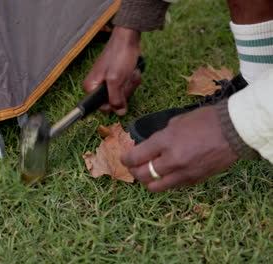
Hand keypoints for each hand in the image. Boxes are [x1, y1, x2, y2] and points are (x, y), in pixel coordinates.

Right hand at [84, 27, 141, 114]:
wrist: (128, 38)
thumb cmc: (120, 55)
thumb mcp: (117, 81)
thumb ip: (116, 99)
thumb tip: (119, 113)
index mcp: (91, 87)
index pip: (104, 107)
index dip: (115, 102)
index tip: (121, 90)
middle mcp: (96, 85)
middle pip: (114, 101)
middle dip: (125, 91)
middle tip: (126, 79)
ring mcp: (107, 81)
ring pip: (121, 94)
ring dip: (130, 84)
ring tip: (130, 72)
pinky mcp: (116, 76)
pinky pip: (125, 86)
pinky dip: (131, 79)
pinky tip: (132, 70)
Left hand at [121, 106, 238, 191]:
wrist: (234, 130)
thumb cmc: (206, 120)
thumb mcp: (176, 121)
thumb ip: (160, 136)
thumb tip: (149, 146)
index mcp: (165, 141)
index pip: (135, 157)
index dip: (126, 159)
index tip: (124, 158)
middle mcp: (172, 160)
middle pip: (141, 174)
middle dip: (133, 171)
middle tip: (132, 167)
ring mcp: (183, 172)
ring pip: (154, 186)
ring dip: (147, 181)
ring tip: (147, 174)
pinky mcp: (194, 180)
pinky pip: (172, 187)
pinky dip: (164, 183)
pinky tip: (164, 176)